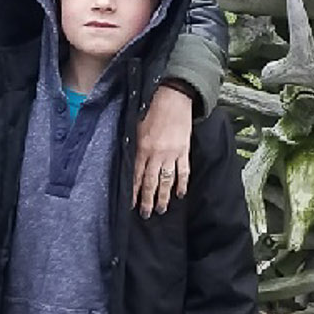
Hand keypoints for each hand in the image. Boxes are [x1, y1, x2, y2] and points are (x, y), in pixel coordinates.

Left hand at [133, 82, 193, 216]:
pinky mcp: (184, 151)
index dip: (134, 191)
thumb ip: (133, 145)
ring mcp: (172, 154)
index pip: (137, 175)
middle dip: (147, 200)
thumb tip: (128, 162)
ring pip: (167, 180)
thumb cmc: (152, 110)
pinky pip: (184, 171)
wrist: (173, 99)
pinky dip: (182, 184)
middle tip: (146, 214)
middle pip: (151, 182)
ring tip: (161, 209)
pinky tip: (180, 194)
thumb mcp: (136, 126)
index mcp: (142, 148)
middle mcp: (157, 154)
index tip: (131, 204)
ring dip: (164, 196)